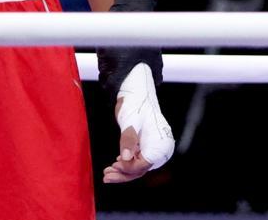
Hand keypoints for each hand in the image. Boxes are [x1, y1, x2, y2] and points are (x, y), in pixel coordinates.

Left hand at [102, 63, 173, 182]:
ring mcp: (156, 148)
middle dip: (123, 174)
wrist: (138, 91)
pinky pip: (138, 160)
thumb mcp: (130, 120)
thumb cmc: (136, 102)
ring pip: (139, 167)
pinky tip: (116, 163)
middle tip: (106, 176)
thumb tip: (126, 157)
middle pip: (141, 169)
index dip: (128, 168)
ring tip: (107, 173)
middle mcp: (161, 148)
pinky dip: (127, 164)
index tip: (114, 165)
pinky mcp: (149, 146)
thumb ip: (129, 139)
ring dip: (123, 171)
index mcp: (161, 142)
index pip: (143, 165)